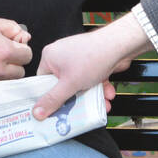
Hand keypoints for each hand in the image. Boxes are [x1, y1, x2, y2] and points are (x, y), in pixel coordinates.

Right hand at [33, 14, 148, 118]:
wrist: (120, 45)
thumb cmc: (92, 57)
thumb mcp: (69, 84)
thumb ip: (53, 100)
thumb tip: (36, 113)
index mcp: (50, 57)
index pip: (42, 81)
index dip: (48, 97)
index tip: (52, 111)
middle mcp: (63, 56)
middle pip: (63, 85)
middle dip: (76, 99)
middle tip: (79, 111)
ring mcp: (79, 58)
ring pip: (80, 84)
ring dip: (91, 96)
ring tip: (101, 104)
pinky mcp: (93, 61)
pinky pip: (92, 79)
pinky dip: (100, 87)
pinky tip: (108, 94)